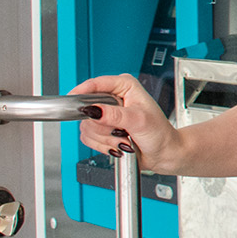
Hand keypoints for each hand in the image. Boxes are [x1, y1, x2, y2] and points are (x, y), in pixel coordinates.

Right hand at [69, 74, 183, 173]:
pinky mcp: (102, 129)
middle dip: (104, 126)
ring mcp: (106, 114)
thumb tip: (93, 110)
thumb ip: (115, 115)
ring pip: (87, 126)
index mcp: (124, 86)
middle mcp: (113, 98)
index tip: (73, 101)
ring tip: (123, 140)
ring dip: (105, 138)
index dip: (82, 92)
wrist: (163, 153)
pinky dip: (102, 145)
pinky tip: (118, 146)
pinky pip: (88, 138)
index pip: (96, 84)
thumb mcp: (139, 120)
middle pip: (88, 109)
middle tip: (121, 132)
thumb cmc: (159, 133)